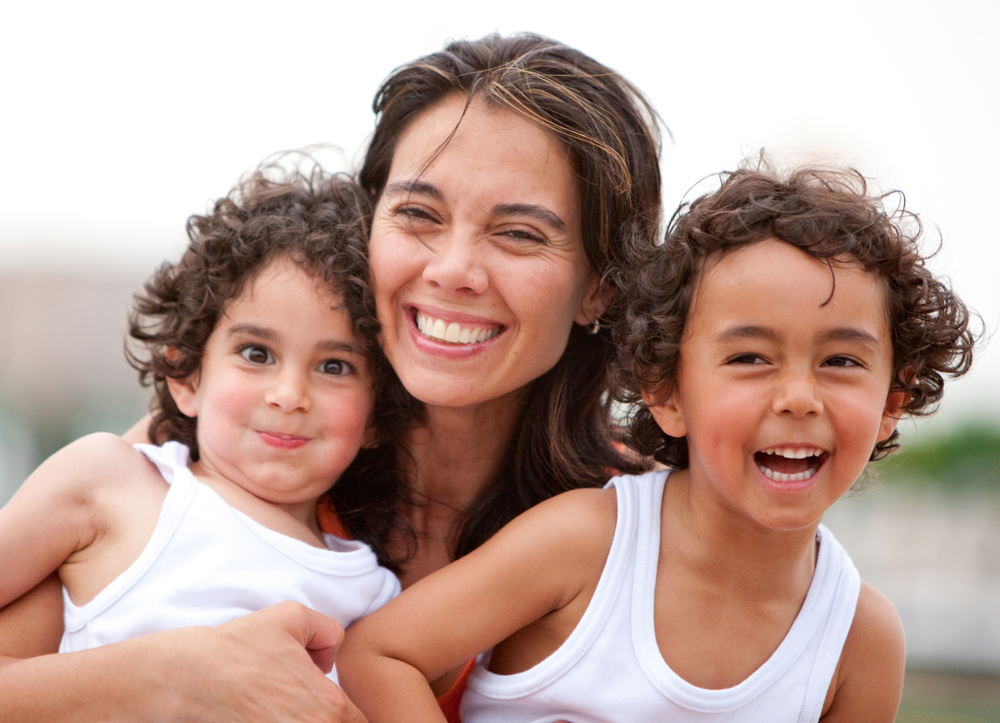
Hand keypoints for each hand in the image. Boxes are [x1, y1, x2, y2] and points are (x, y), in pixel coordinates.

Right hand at [158, 602, 366, 721]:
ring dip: (304, 720)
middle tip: (296, 701)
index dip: (345, 712)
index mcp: (329, 706)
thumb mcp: (293, 616)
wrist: (189, 676)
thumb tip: (329, 656)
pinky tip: (265, 714)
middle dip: (326, 717)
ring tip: (281, 708)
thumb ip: (328, 630)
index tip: (325, 702)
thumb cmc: (240, 646)